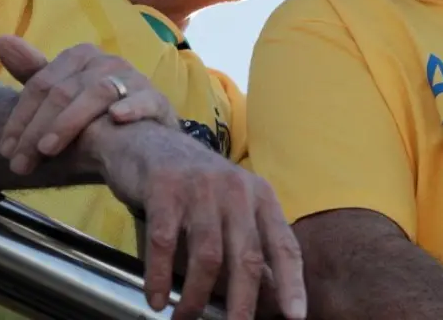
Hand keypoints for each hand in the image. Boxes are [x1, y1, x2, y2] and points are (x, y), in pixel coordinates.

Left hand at [0, 35, 178, 174]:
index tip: (5, 150)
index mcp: (81, 56)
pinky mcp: (157, 101)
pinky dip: (130, 107)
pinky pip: (144, 100)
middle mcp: (107, 62)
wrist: (145, 141)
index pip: (41, 84)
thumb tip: (2, 40)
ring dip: (68, 122)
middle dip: (36, 130)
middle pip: (63, 92)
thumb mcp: (62, 98)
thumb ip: (33, 73)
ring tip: (47, 150)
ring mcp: (134, 79)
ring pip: (95, 93)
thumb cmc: (97, 119)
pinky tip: (116, 118)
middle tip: (20, 163)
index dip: (20, 118)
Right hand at [93, 125, 306, 319]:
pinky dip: (160, 277)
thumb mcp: (230, 205)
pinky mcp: (164, 189)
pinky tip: (156, 298)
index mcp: (260, 195)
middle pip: (247, 256)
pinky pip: (165, 244)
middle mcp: (236, 189)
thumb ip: (248, 243)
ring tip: (185, 318)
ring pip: (208, 256)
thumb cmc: (194, 184)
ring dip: (196, 296)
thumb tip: (269, 294)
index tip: (295, 315)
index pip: (283, 244)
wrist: (147, 140)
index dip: (291, 282)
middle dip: (242, 302)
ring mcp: (201, 188)